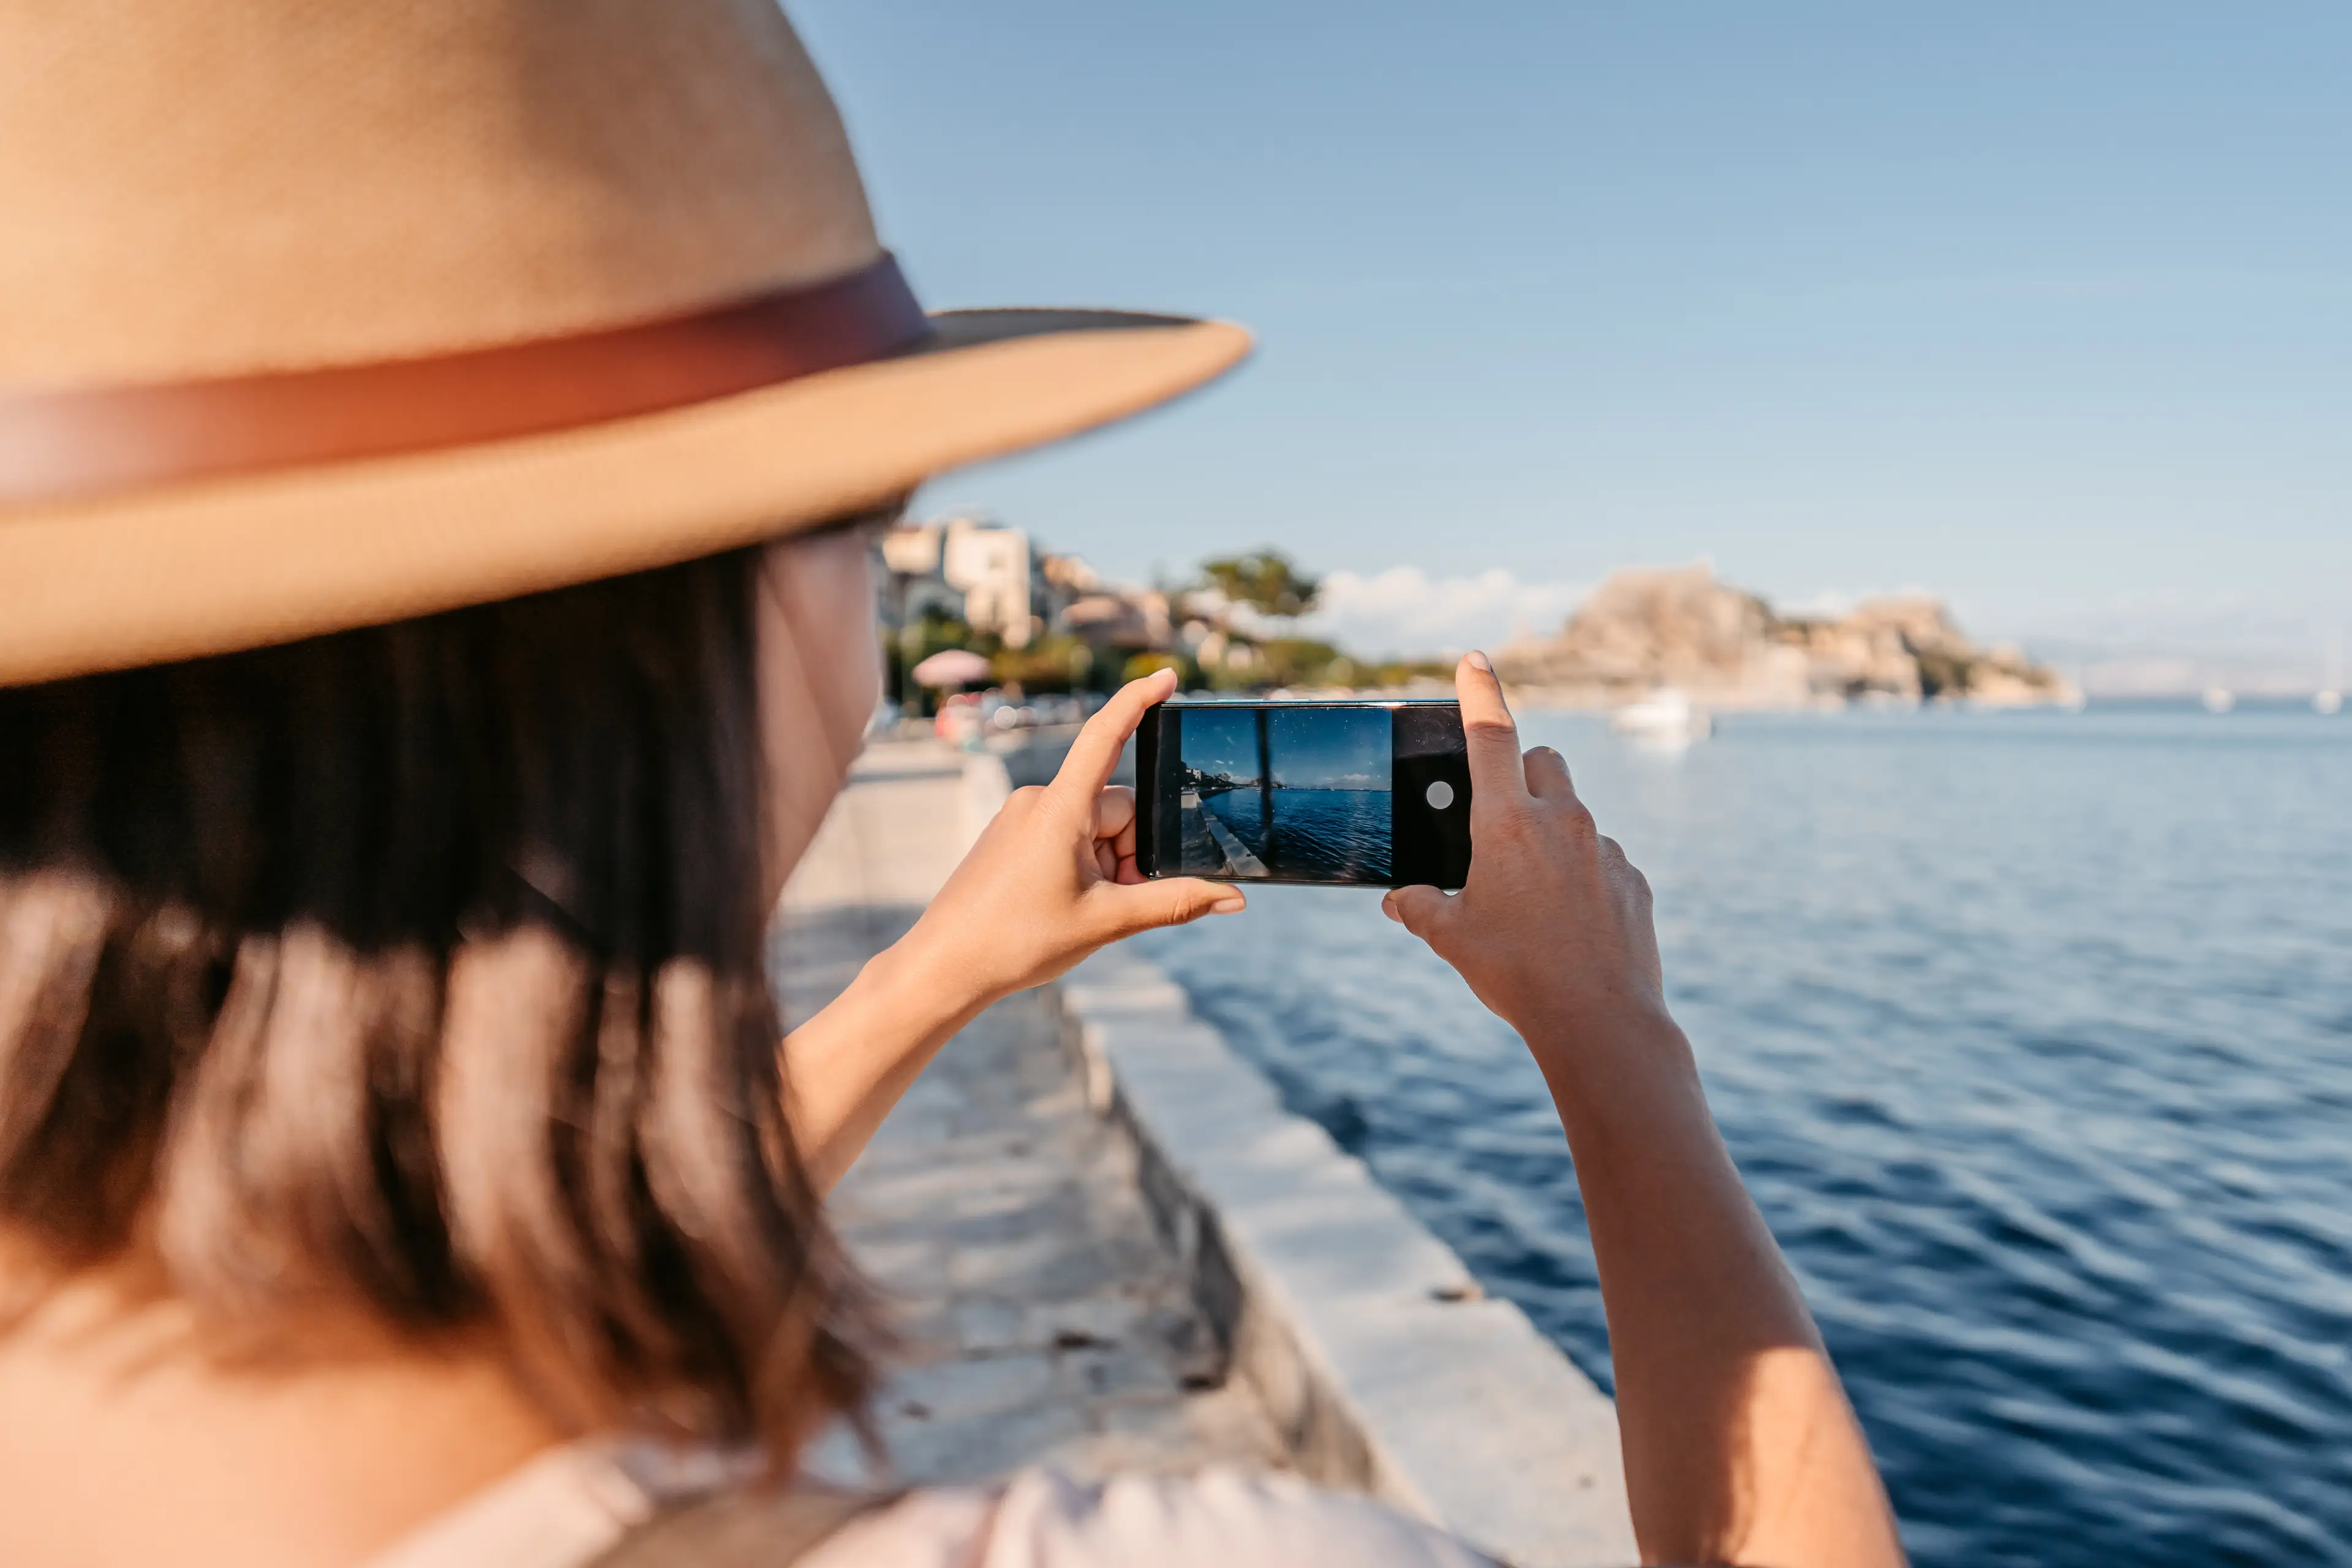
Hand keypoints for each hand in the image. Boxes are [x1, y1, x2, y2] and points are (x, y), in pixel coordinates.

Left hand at [902, 668, 1243, 1006]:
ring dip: (1107, 865)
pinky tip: (1064, 906)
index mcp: (1060, 808)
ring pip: (1093, 829)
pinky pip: (1066, 838)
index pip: (1106, 736)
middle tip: (1114, 903)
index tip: (1168, 676)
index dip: (1138, 700)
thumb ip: (1174, 902)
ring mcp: (1021, 818)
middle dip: (1131, 854)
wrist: (944, 967)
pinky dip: (1083, 867)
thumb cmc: (1017, 941)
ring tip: (1082, 911)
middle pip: (1118, 810)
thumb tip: (1233, 899)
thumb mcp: (1107, 920)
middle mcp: (1037, 800)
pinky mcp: (1011, 836)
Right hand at [1382, 652, 1675, 1067]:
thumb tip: (1400, 900)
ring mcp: (1604, 849)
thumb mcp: (1453, 939)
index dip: (1479, 691)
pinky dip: (1582, 873)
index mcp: (1506, 824)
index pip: (1490, 734)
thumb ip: (1422, 908)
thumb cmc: (1517, 975)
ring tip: (1532, 894)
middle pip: (1541, 760)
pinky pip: (1601, 858)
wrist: (1599, 1021)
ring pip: (1573, 813)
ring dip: (1550, 832)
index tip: (1475, 659)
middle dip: (1519, 772)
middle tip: (1498, 818)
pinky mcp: (1633, 879)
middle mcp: (1561, 822)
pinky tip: (1569, 923)